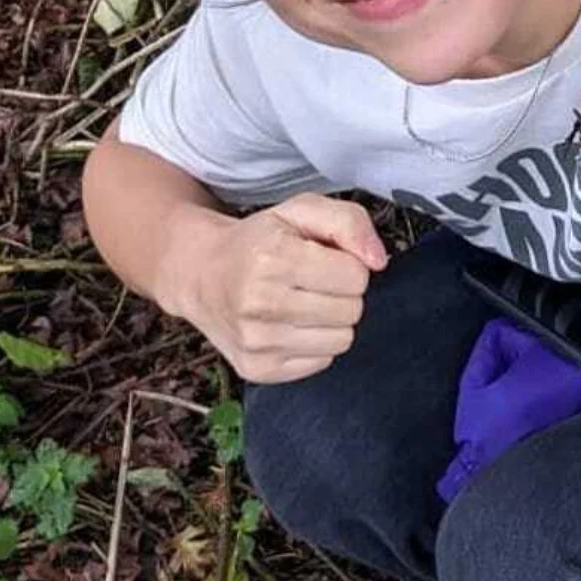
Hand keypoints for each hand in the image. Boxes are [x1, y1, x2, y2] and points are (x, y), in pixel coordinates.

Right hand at [169, 195, 388, 383]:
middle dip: (342, 292)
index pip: (356, 276)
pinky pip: (323, 362)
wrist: (202, 274)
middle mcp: (260, 304)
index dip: (347, 264)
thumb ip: (349, 222)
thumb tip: (378, 261)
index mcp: (272, 258)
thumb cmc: (260, 240)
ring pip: (342, 340)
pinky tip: (291, 324)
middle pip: (352, 310)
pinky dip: (315, 343)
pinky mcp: (258, 370)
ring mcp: (257, 343)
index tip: (323, 259)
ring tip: (303, 302)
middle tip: (312, 281)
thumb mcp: (302, 210)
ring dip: (332, 320)